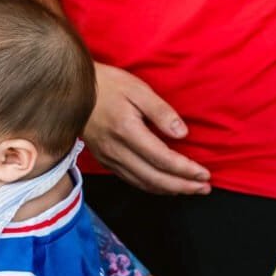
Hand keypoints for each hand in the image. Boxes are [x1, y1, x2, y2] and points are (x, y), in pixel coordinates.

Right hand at [83, 62, 210, 194]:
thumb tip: (182, 134)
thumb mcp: (137, 89)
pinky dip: (151, 187)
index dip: (186, 170)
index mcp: (127, 131)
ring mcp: (108, 158)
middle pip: (154, 178)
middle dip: (182, 186)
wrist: (71, 90)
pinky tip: (163, 186)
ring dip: (169, 190)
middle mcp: (116, 150)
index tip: (204, 174)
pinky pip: (131, 180)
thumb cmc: (106, 84)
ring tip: (190, 190)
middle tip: (204, 188)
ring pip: (142, 183)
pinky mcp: (104, 160)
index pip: (162, 159)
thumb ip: (160, 112)